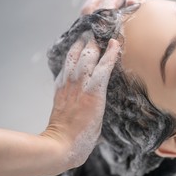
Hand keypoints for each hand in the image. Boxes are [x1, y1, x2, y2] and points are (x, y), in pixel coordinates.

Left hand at [43, 37, 119, 168]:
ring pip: (73, 57)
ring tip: (85, 35)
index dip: (110, 52)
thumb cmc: (84, 137)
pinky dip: (70, 57)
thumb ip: (103, 102)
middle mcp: (80, 85)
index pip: (104, 66)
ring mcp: (68, 85)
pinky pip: (65, 67)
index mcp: (94, 93)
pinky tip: (74, 53)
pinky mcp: (59, 88)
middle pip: (87, 56)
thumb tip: (105, 93)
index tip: (116, 42)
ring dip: (80, 45)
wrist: (60, 144)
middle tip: (99, 30)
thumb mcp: (102, 119)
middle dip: (94, 42)